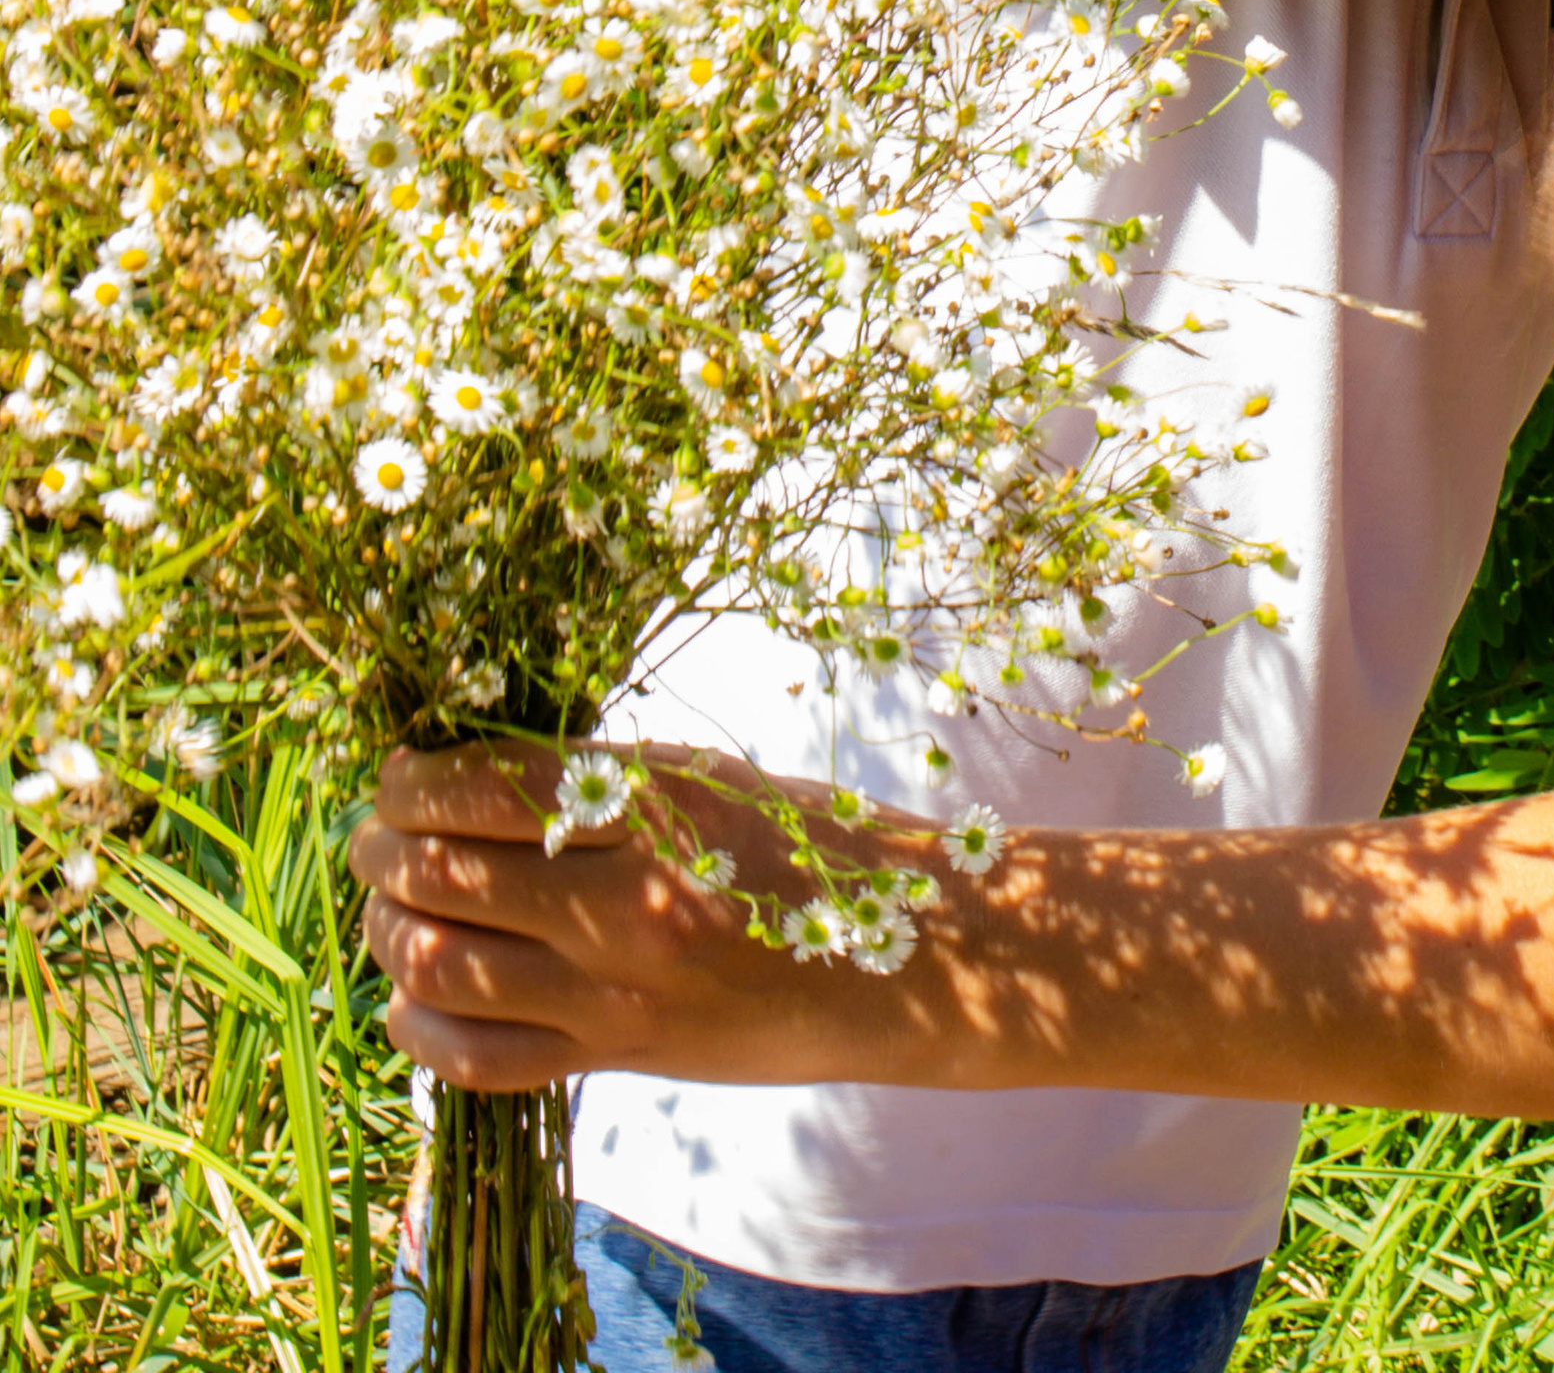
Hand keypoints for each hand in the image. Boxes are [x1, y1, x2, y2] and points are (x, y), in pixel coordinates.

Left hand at [351, 740, 946, 1093]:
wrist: (899, 957)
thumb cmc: (803, 845)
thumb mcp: (704, 778)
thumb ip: (593, 778)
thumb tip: (466, 775)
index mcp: (651, 805)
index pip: (484, 788)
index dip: (412, 783)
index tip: (396, 776)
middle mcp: (623, 899)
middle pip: (444, 876)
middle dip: (382, 852)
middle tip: (373, 837)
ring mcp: (615, 991)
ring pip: (443, 968)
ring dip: (390, 933)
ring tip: (387, 908)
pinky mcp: (618, 1058)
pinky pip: (482, 1060)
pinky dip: (424, 1030)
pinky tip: (413, 998)